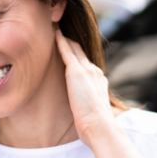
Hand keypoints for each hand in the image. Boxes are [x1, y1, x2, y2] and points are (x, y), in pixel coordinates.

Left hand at [55, 30, 114, 148]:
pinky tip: (55, 34)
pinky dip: (61, 42)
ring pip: (75, 49)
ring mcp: (86, 71)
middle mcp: (95, 73)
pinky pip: (67, 52)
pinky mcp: (76, 72)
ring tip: (58, 30)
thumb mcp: (94, 115)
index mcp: (99, 82)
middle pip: (82, 53)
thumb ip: (89, 110)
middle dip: (74, 44)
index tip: (73, 52)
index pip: (88, 66)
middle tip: (63, 33)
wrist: (101, 127)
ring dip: (67, 39)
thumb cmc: (96, 127)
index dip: (80, 58)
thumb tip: (85, 119)